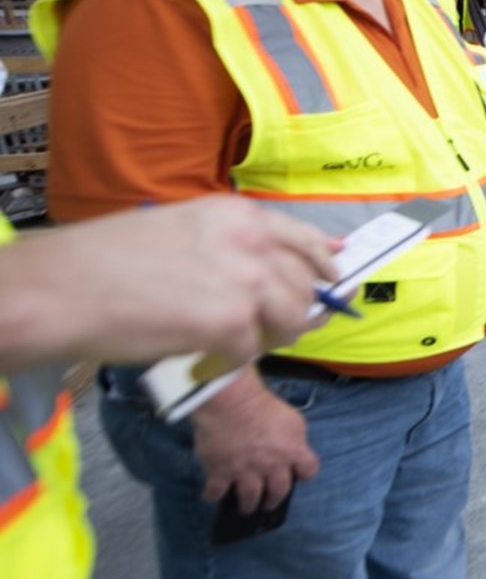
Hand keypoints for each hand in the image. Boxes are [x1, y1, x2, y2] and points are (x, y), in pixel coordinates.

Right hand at [0, 195, 339, 371]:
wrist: (59, 289)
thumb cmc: (101, 264)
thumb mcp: (178, 231)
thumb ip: (228, 246)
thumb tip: (270, 268)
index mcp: (235, 216)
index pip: (305, 239)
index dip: (324, 264)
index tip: (334, 279)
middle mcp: (250, 241)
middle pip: (304, 287)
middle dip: (292, 313)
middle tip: (265, 332)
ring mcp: (246, 281)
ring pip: (290, 322)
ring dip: (264, 339)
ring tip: (226, 345)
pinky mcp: (233, 321)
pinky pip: (249, 353)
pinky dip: (225, 363)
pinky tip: (197, 357)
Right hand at [189, 372, 319, 511]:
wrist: (230, 402)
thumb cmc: (261, 405)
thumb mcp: (292, 419)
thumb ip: (296, 438)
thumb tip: (295, 448)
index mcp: (292, 452)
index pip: (309, 470)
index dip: (304, 474)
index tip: (299, 476)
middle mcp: (271, 466)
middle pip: (279, 491)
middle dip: (274, 500)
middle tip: (269, 503)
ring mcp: (245, 471)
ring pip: (249, 498)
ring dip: (248, 505)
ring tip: (246, 508)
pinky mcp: (220, 471)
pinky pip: (216, 492)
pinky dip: (213, 496)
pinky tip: (213, 496)